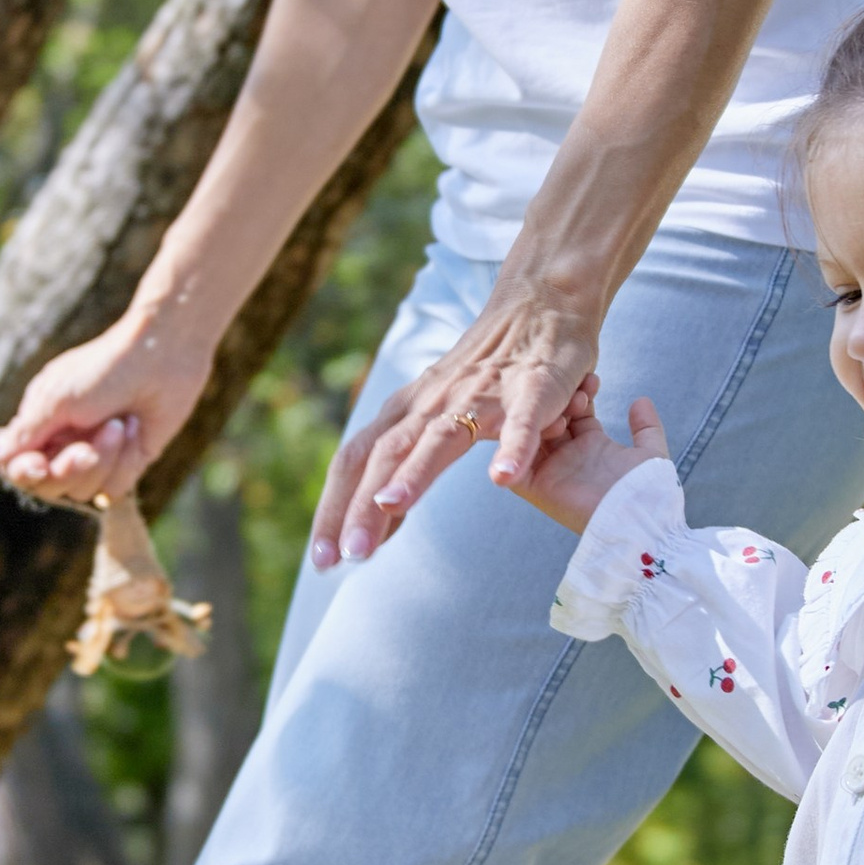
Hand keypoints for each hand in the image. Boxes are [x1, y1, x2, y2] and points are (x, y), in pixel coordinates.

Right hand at [0, 308, 213, 507]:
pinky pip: (113, 490)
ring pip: (82, 491)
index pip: (18, 467)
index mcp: (41, 425)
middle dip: (68, 469)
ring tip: (118, 424)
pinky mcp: (127, 464)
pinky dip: (125, 460)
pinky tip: (135, 430)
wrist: (160, 358)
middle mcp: (65, 444)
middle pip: (48, 487)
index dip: (26, 472)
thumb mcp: (54, 400)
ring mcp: (97, 456)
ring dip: (103, 458)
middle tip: (86, 448)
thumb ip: (20, 435)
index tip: (37, 464)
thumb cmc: (103, 371)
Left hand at [310, 282, 604, 567]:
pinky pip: (519, 422)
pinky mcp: (530, 389)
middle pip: (386, 455)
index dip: (335, 509)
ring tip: (389, 506)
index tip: (322, 560)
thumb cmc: (485, 372)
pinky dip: (510, 449)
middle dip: (362, 505)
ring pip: (440, 437)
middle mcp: (432, 403)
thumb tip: (376, 519)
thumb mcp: (435, 418)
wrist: (541, 304)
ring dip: (414, 474)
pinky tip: (501, 479)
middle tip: (347, 554)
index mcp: (406, 413)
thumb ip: (406, 467)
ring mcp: (480, 395)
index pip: (356, 463)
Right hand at [502, 394, 671, 535]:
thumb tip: (641, 400)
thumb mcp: (651, 453)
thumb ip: (647, 427)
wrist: (641, 521)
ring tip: (561, 405)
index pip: (577, 413)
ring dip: (542, 416)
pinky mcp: (538, 488)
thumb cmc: (648, 492)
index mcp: (594, 447)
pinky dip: (518, 443)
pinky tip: (537, 421)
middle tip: (573, 389)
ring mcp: (552, 472)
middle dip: (560, 401)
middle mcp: (570, 458)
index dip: (581, 394)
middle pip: (552, 420)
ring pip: (532, 435)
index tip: (590, 380)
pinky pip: (515, 463)